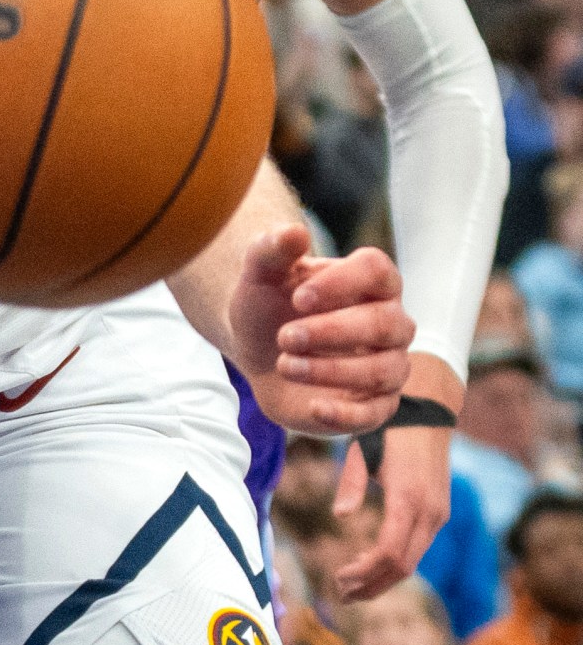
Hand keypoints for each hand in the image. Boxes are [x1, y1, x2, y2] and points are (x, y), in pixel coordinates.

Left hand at [228, 226, 410, 434]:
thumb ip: (272, 249)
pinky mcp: (375, 403)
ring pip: (384, 370)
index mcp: (369, 282)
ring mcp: (387, 364)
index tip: (298, 298)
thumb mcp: (259, 275)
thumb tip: (293, 231)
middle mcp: (390, 322)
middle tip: (285, 336)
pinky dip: (348, 414)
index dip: (342, 283)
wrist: (255, 350)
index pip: (378, 271)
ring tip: (284, 364)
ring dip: (333, 370)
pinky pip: (378, 413)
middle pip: (385, 324)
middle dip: (332, 332)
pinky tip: (315, 406)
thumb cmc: (267, 306)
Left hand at [333, 353, 463, 601]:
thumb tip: (339, 515)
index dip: (365, 573)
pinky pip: (417, 546)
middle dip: (372, 585)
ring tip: (351, 586)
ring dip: (382, 577)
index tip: (338, 579)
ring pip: (412, 560)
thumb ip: (350, 483)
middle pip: (404, 565)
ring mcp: (438, 513)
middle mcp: (430, 512)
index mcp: (409, 499)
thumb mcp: (361, 450)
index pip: (390, 553)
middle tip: (341, 593)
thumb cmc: (386, 429)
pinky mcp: (437, 511)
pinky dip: (393, 561)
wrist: (426, 410)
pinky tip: (368, 563)